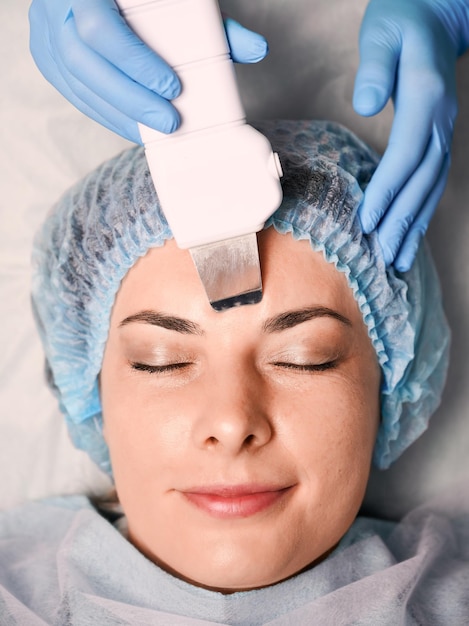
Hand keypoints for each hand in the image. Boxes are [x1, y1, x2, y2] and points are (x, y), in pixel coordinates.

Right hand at [29, 0, 267, 143]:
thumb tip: (257, 50)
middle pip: (83, 64)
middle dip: (130, 100)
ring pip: (76, 85)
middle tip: (170, 123)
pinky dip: (107, 113)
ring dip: (119, 115)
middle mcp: (56, 10)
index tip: (173, 88)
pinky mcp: (48, 58)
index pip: (100, 30)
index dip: (134, 63)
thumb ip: (213, 23)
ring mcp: (46, 35)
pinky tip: (134, 126)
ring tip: (155, 132)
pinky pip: (75, 94)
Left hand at [353, 0, 468, 270]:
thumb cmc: (402, 21)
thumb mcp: (383, 33)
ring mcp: (444, 130)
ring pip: (432, 186)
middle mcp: (440, 119)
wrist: (436, 14)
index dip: (387, 190)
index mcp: (425, 95)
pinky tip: (411, 233)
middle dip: (401, 221)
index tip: (367, 221)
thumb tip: (367, 106)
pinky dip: (422, 210)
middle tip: (383, 257)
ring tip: (399, 260)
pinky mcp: (439, 137)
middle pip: (422, 179)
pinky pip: (433, 180)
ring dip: (415, 225)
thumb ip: (375, 67)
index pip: (406, 153)